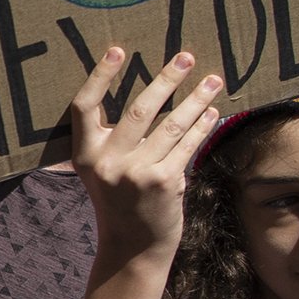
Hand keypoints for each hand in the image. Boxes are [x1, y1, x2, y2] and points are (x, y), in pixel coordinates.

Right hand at [70, 50, 221, 261]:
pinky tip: (212, 112)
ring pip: (171, 125)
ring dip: (196, 99)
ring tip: (213, 80)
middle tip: (186, 56)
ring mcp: (136, 173)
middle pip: (139, 109)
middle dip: (167, 79)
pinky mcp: (164, 183)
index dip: (100, 76)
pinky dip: (202, 126)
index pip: (84, 106)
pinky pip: (187, 146)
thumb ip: (112, 140)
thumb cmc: (120, 202)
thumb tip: (147, 94)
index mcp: (85, 155)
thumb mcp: (102, 171)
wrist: (132, 247)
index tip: (117, 50)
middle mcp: (107, 162)